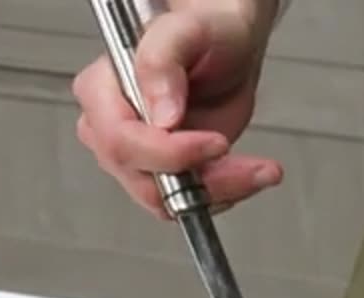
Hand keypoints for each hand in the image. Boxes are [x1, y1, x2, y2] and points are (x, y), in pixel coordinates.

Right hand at [72, 2, 282, 218]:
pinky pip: (186, 201)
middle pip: (142, 179)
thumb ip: (162, 59)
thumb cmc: (205, 30)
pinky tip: (250, 174)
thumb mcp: (187, 29)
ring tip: (261, 171)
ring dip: (220, 191)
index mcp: (103, 89)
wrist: (228, 47)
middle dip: (200, 179)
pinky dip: (225, 193)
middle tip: (248, 164)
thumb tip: (160, 114)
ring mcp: (138, 154)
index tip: (216, 144)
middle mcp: (111, 127)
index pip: (120, 140)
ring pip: (167, 199)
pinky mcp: (165, 172)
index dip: (167, 152)